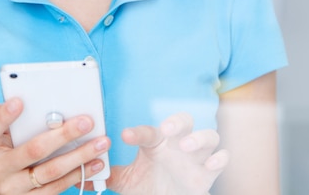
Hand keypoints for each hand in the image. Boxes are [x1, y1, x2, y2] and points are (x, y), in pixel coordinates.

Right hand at [0, 98, 109, 194]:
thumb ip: (2, 113)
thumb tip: (25, 100)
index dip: (5, 115)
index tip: (20, 101)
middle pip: (33, 150)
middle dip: (63, 135)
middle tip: (86, 122)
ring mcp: (13, 188)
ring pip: (50, 171)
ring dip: (79, 157)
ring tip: (101, 142)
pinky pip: (57, 188)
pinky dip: (78, 175)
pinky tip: (95, 163)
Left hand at [106, 113, 228, 194]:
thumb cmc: (148, 188)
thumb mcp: (126, 182)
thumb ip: (110, 174)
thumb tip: (87, 170)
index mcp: (156, 143)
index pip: (148, 132)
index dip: (137, 132)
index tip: (124, 136)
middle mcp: (177, 144)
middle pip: (184, 121)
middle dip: (177, 122)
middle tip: (166, 129)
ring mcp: (196, 157)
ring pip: (208, 136)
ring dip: (199, 138)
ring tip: (186, 146)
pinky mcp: (208, 173)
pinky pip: (221, 159)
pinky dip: (220, 159)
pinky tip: (212, 163)